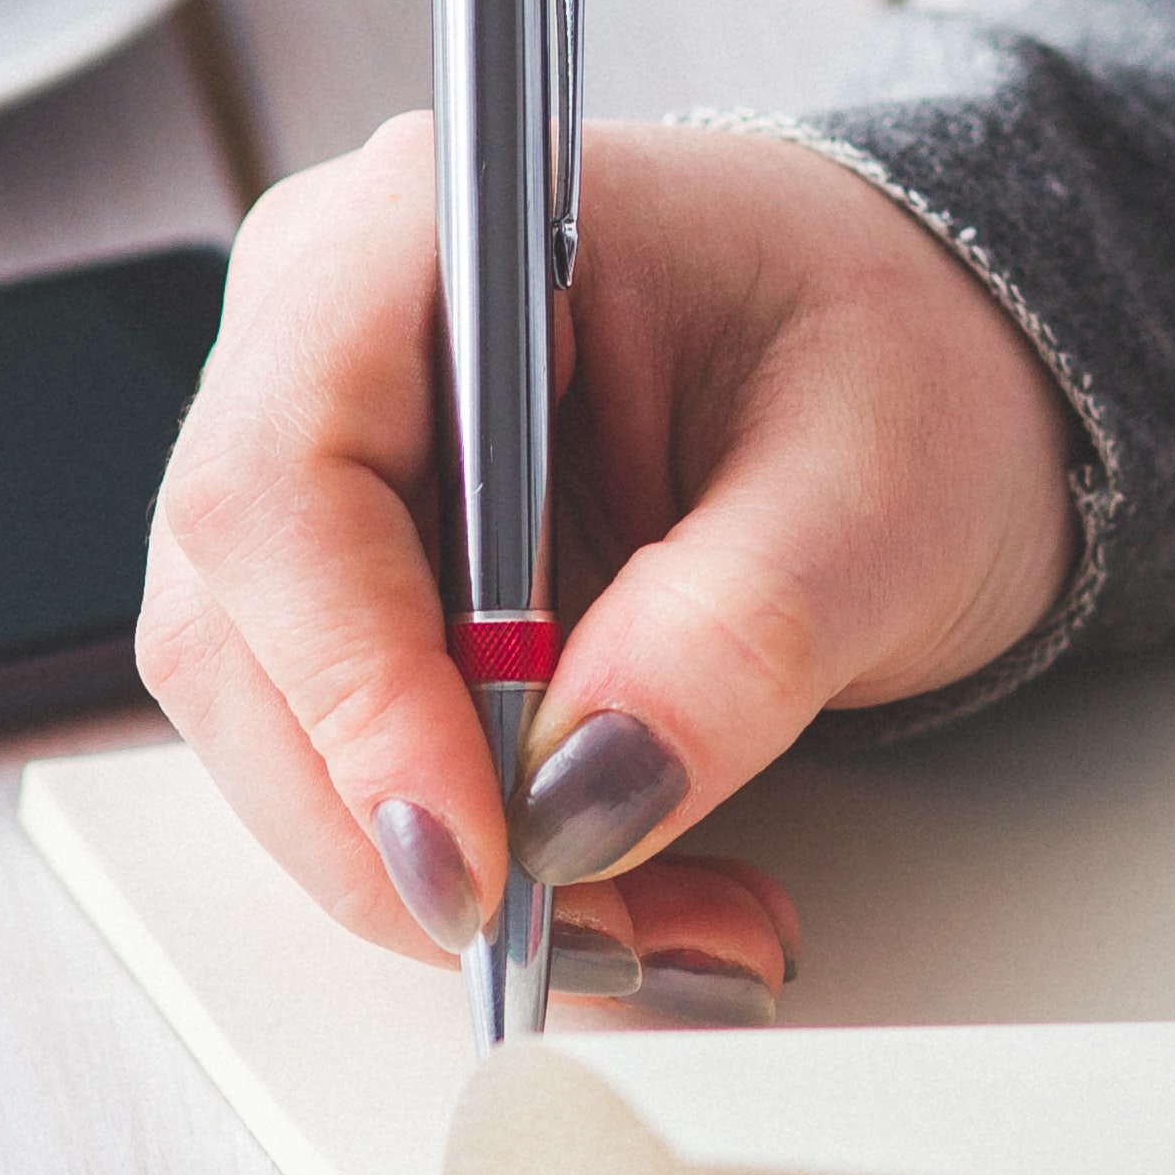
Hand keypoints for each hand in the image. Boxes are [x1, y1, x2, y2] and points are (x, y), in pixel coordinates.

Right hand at [139, 117, 1077, 1013]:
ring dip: (460, 878)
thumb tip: (584, 796)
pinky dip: (484, 865)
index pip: (283, 482)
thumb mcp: (877, 491)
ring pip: (282, 734)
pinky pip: (351, 764)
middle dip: (412, 831)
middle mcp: (325, 340)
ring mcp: (324, 470)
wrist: (928, 367)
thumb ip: (734, 634)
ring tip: (670, 936)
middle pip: (246, 637)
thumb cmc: (896, 352)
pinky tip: (628, 900)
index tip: (475, 857)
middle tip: (609, 942)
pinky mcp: (358, 589)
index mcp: (426, 232)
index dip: (351, 693)